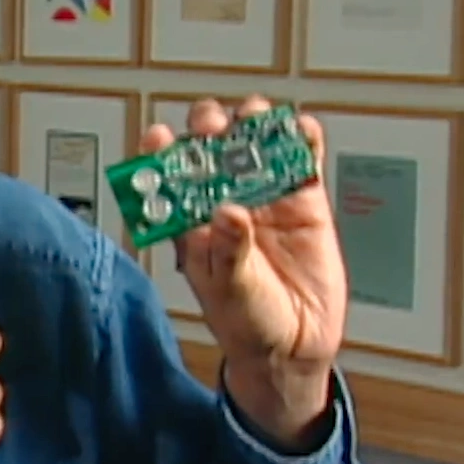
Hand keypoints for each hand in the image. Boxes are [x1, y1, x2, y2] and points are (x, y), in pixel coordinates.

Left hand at [141, 95, 346, 445]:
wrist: (295, 345)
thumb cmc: (246, 320)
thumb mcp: (230, 290)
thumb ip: (229, 251)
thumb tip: (227, 213)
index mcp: (191, 220)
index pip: (167, 175)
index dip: (160, 152)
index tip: (159, 137)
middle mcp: (223, 199)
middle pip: (211, 147)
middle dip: (209, 128)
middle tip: (214, 128)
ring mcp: (264, 195)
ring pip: (255, 144)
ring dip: (253, 123)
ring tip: (256, 118)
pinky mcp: (304, 199)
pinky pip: (302, 161)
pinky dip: (302, 139)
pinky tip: (300, 129)